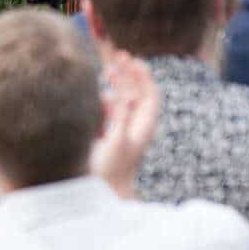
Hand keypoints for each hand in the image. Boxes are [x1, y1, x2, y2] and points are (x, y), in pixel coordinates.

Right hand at [89, 50, 159, 196]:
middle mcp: (136, 126)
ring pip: (123, 100)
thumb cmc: (111, 170)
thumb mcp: (117, 142)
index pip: (150, 95)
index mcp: (144, 127)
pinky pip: (110, 111)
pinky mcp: (110, 134)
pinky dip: (105, 100)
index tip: (132, 59)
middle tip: (118, 56)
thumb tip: (125, 94)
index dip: (143, 75)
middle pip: (137, 93)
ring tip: (108, 71)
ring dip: (116, 85)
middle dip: (129, 74)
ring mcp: (123, 130)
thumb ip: (121, 117)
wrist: (102, 193)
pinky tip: (97, 98)